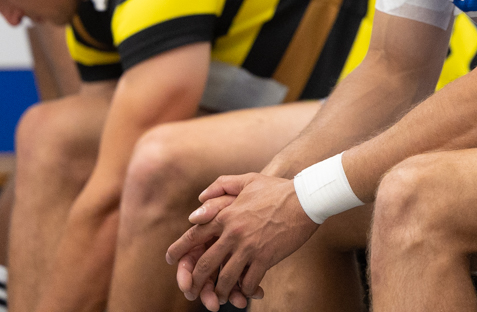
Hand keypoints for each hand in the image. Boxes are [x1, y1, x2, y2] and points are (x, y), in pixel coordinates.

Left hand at [166, 172, 317, 310]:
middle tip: (192, 289)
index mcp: (226, 215)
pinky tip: (247, 291)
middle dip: (196, 280)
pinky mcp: (265, 258)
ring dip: (221, 290)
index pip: (194, 235)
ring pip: (226, 277)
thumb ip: (221, 186)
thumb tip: (199, 197)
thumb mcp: (248, 180)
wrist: (305, 199)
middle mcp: (233, 233)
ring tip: (220, 296)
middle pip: (206, 263)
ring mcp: (248, 247)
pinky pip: (248, 281)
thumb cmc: (277, 189)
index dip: (179, 249)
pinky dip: (245, 290)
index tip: (170, 260)